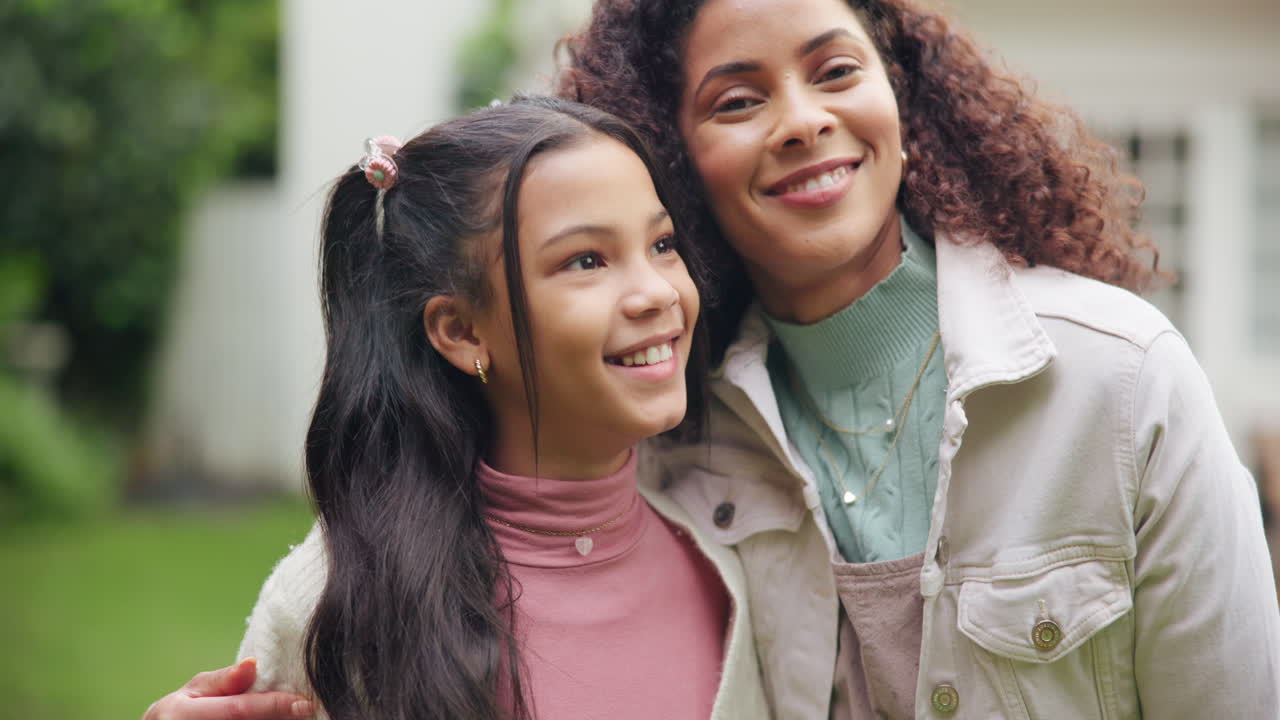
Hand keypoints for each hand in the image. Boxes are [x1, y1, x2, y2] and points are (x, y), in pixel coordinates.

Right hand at [142, 658, 314, 719]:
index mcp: (183, 714)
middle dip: (279, 718)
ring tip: (293, 716)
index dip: (274, 706)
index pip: (238, 710)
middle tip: (305, 710)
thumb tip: (253, 664)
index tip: (304, 704)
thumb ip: (223, 680)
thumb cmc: (177, 714)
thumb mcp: (192, 692)